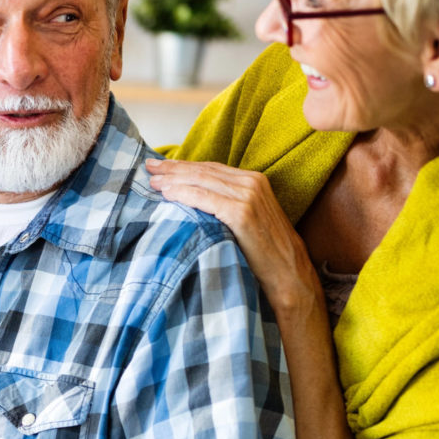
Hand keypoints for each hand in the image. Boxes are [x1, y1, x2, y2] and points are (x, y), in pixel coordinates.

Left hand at [144, 158, 320, 317]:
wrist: (288, 273)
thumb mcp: (247, 219)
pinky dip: (184, 194)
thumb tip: (193, 199)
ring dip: (173, 179)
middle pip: (203, 170)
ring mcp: (248, 196)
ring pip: (201, 181)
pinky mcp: (242, 213)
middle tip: (149, 167)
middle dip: (173, 168)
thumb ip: (227, 203)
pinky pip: (205, 198)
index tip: (161, 165)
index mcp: (254, 180)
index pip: (211, 168)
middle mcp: (252, 182)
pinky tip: (167, 194)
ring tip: (152, 181)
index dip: (183, 165)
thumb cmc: (265, 251)